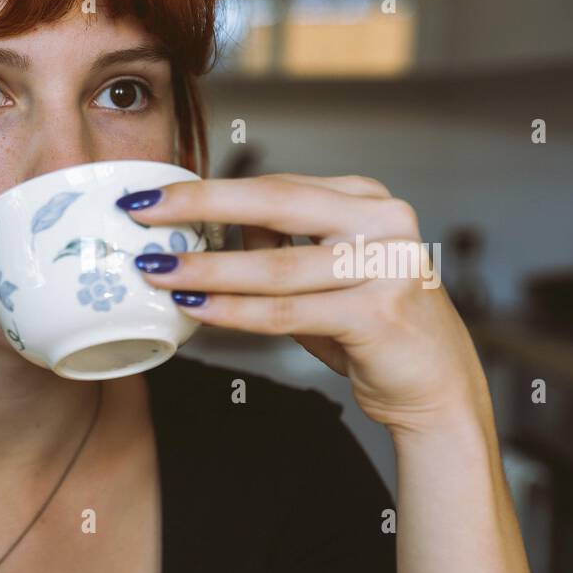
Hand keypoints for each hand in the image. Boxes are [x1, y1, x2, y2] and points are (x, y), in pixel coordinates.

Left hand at [120, 173, 491, 435]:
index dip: (206, 190)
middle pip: (273, 203)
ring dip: (207, 270)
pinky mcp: (379, 313)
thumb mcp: (321, 276)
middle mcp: (383, 220)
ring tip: (157, 272)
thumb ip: (276, 246)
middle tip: (139, 214)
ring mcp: (387, 264)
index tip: (150, 197)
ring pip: (275, 265)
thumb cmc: (368, 327)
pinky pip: (287, 312)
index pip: (274, 187)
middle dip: (197, 207)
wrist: (433, 385)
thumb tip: (204, 228)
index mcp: (366, 200)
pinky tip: (197, 309)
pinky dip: (236, 312)